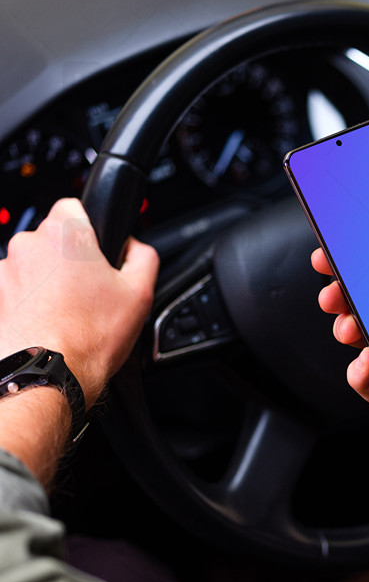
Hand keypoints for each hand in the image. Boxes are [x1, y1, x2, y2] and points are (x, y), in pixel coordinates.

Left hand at [0, 199, 158, 406]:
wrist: (47, 375)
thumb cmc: (89, 338)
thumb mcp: (141, 295)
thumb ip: (143, 257)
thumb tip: (135, 247)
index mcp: (65, 233)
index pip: (75, 206)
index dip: (90, 229)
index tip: (97, 254)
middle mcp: (28, 244)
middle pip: (52, 239)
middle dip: (68, 260)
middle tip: (87, 293)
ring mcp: (4, 270)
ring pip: (31, 266)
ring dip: (45, 283)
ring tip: (65, 315)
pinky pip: (14, 291)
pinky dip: (26, 303)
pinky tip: (45, 324)